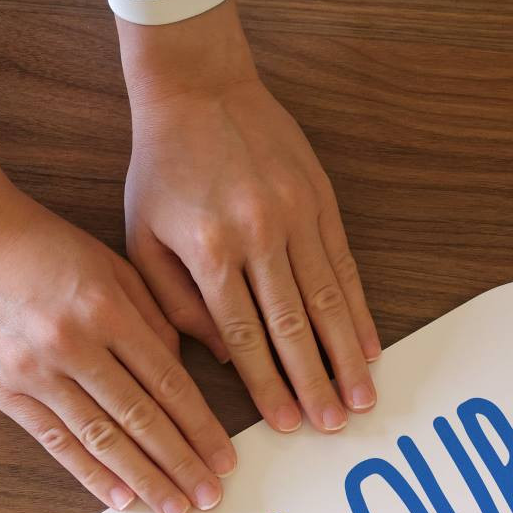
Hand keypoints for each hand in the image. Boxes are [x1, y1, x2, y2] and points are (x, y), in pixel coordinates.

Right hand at [0, 145, 235, 512]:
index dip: (200, 428)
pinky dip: (90, 473)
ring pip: (101, 437)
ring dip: (142, 479)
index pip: (167, 383)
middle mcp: (74, 343)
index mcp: (107, 308)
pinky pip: (56, 440)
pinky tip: (120, 498)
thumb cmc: (40, 242)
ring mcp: (35, 370)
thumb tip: (190, 371)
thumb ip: (154, 315)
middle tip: (210, 498)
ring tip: (173, 509)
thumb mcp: (110, 262)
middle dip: (180, 464)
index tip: (223, 459)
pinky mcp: (3, 389)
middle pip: (140, 418)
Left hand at [121, 5, 378, 436]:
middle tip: (333, 426)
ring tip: (361, 398)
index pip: (243, 333)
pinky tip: (368, 346)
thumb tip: (223, 359)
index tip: (284, 423)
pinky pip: (344, 266)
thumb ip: (175, 302)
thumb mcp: (143, 237)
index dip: (266, 384)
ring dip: (346, 355)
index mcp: (208, 248)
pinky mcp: (320, 199)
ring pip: (327, 300)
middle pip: (292, 325)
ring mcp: (294, 214)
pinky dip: (358, 311)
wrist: (198, 86)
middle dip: (314, 382)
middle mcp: (257, 233)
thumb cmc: (162, 168)